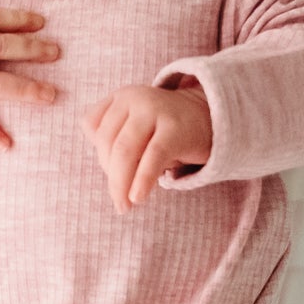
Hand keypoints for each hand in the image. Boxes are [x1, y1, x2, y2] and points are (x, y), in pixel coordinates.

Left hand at [81, 82, 212, 214]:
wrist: (210, 119)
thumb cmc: (164, 131)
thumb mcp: (135, 128)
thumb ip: (114, 144)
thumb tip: (109, 178)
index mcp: (120, 97)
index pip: (92, 126)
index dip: (99, 153)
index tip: (113, 173)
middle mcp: (135, 99)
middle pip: (107, 142)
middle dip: (111, 175)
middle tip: (118, 201)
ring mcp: (155, 110)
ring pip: (125, 151)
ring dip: (120, 183)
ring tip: (124, 206)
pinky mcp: (174, 129)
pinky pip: (152, 158)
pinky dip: (142, 180)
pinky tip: (138, 198)